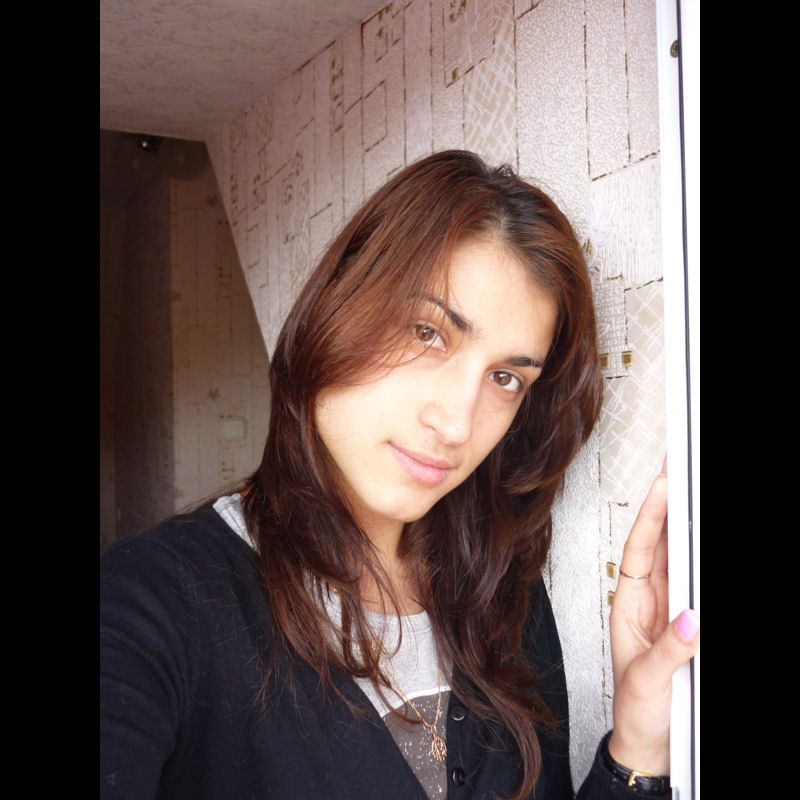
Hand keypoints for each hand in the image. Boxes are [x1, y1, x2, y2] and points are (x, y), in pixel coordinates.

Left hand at [608, 462, 698, 776]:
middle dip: (670, 507)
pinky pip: (697, 586)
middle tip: (682, 473)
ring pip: (681, 560)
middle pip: (662, 545)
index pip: (640, 549)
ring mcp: (672, 611)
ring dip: (688, 529)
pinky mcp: (691, 626)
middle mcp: (650, 602)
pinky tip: (703, 545)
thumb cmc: (637, 711)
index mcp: (629, 606)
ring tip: (695, 496)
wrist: (650, 743)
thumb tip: (691, 621)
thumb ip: (668, 653)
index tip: (665, 486)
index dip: (652, 515)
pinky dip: (700, 564)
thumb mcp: (647, 683)